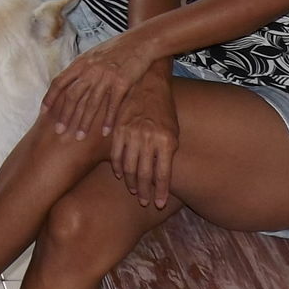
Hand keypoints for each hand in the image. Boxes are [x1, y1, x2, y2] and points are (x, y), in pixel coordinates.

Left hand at [39, 33, 155, 140]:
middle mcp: (91, 70)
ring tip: (79, 137)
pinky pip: (112, 105)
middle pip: (73, 96)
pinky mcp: (122, 82)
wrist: (140, 41)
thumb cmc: (115, 49)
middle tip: (59, 131)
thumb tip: (66, 83)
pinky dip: (108, 120)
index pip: (59, 81)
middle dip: (65, 115)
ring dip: (84, 122)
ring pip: (91, 103)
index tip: (43, 111)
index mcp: (81, 62)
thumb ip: (80, 69)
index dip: (50, 97)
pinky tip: (105, 132)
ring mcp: (106, 76)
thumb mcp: (93, 55)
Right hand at [108, 71, 178, 207]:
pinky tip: (120, 175)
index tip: (158, 204)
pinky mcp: (119, 128)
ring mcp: (132, 133)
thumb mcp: (173, 131)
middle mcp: (148, 138)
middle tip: (145, 202)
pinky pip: (115, 154)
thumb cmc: (165, 110)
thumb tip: (161, 178)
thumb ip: (167, 153)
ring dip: (131, 182)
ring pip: (128, 166)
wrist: (148, 84)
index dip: (160, 192)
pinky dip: (117, 167)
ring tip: (134, 191)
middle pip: (144, 173)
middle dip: (145, 191)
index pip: (162, 174)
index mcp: (166, 140)